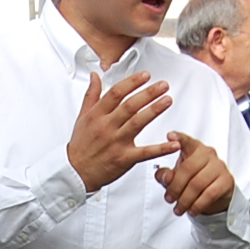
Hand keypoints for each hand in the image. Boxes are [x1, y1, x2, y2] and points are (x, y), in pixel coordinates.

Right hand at [66, 72, 175, 191]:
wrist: (76, 172)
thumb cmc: (80, 145)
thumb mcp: (82, 117)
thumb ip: (91, 94)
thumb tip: (95, 75)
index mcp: (97, 115)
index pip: (116, 93)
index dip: (132, 82)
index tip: (145, 75)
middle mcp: (107, 127)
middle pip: (129, 105)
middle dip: (148, 93)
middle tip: (163, 85)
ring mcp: (116, 142)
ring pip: (137, 123)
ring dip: (154, 111)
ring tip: (167, 100)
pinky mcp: (124, 159)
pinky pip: (145, 153)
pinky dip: (161, 148)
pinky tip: (174, 144)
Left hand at [154, 132, 235, 215]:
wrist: (217, 194)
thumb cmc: (194, 180)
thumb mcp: (177, 177)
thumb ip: (166, 176)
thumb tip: (165, 176)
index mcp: (194, 148)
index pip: (187, 141)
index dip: (179, 138)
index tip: (169, 136)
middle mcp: (208, 154)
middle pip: (188, 169)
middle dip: (175, 187)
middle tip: (169, 199)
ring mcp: (219, 166)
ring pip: (197, 184)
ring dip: (185, 200)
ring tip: (178, 209)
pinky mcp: (227, 181)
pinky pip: (209, 194)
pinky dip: (198, 205)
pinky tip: (191, 211)